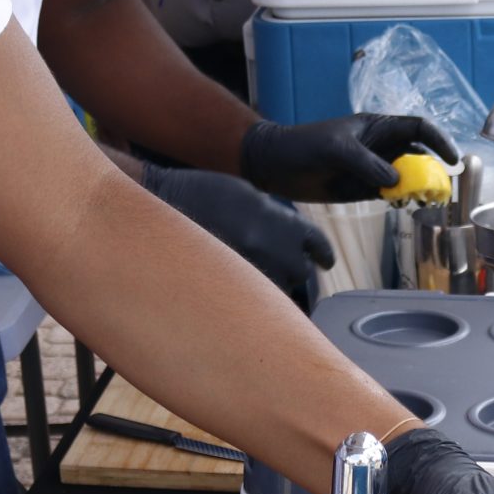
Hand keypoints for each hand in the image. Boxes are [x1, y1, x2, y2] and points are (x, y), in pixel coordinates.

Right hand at [142, 165, 332, 295]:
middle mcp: (278, 250)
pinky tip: (240, 292)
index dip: (322, 255)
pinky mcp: (233, 286)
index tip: (324, 262)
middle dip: (294, 271)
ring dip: (271, 287)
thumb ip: (276, 218)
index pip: (318, 246)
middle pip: (301, 273)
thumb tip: (289, 235)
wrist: (169, 201)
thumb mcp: (251, 195)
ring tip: (256, 282)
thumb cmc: (207, 192)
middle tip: (282, 270)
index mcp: (287, 223)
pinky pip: (251, 300)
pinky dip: (249, 298)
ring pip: (277, 291)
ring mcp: (254, 270)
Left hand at [239, 115, 461, 203]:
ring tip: (425, 200)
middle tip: (440, 190)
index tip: (452, 159)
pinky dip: (402, 199)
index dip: (439, 140)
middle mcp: (382, 146)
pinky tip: (403, 204)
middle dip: (434, 170)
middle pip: (420, 155)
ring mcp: (375, 168)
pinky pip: (393, 193)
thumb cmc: (304, 146)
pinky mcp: (365, 188)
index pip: (418, 128)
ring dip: (420, 188)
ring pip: (409, 177)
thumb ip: (366, 163)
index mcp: (378, 126)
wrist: (275, 166)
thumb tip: (396, 179)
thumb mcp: (335, 149)